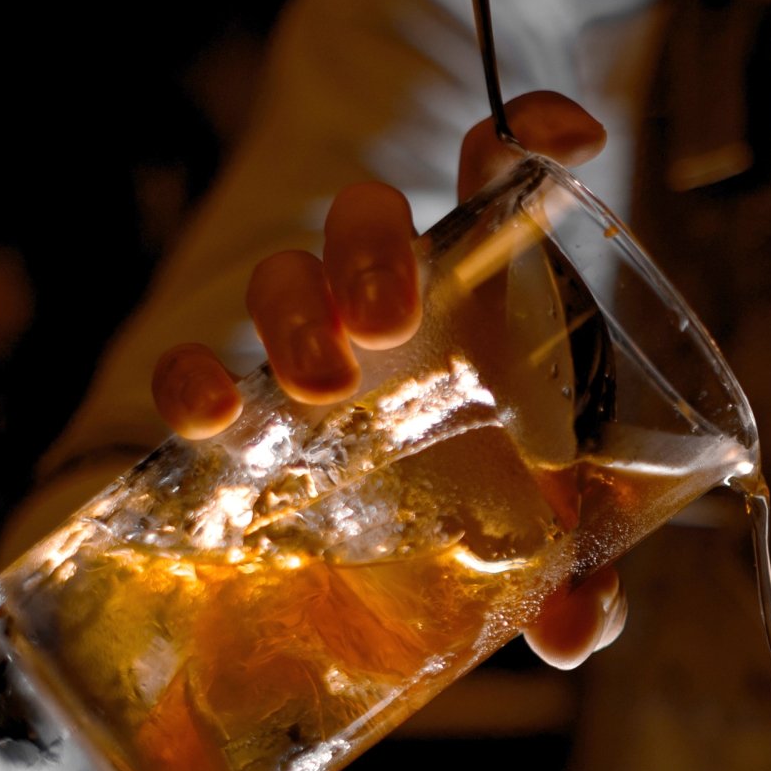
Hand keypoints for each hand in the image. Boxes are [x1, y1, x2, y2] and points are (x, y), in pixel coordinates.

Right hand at [148, 90, 623, 667]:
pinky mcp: (250, 411)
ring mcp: (318, 348)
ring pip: (285, 278)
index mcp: (490, 297)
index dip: (528, 141)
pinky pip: (195, 367)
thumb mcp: (560, 538)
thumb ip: (584, 575)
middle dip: (368, 253)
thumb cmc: (508, 511)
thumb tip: (574, 631)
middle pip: (369, 222)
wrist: (424, 564)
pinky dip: (186, 378)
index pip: (501, 187)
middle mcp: (400, 303)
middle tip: (387, 324)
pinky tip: (205, 416)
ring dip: (292, 313)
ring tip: (319, 387)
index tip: (563, 139)